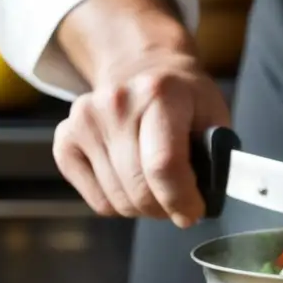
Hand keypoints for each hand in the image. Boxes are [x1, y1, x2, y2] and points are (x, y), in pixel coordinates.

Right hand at [53, 52, 229, 227]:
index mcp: (160, 94)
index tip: (194, 213)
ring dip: (143, 208)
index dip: (181, 199)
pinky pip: (97, 200)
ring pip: (118, 201)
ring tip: (157, 190)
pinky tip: (133, 183)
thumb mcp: (214, 115)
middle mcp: (116, 103)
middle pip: (139, 188)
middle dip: (165, 209)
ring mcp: (85, 120)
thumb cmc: (185, 101)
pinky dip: (119, 204)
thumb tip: (208, 198)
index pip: (164, 164)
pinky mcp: (65, 139)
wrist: (143, 69)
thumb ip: (217, 155)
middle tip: (178, 204)